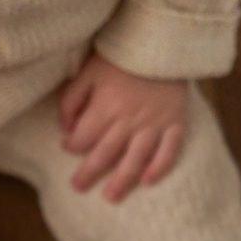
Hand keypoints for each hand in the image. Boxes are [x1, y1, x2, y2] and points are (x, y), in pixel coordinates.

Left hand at [57, 51, 186, 202]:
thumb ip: (72, 100)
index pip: (84, 137)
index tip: (68, 148)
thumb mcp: (88, 72)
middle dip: (89, 173)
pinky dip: (158, 167)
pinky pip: (168, 151)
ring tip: (110, 196)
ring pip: (136, 159)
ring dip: (122, 181)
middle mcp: (129, 120)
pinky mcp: (175, 123)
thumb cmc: (120, 58)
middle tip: (77, 187)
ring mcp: (154, 124)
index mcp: (105, 107)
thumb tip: (66, 129)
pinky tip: (148, 181)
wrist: (162, 43)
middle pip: (105, 154)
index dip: (72, 145)